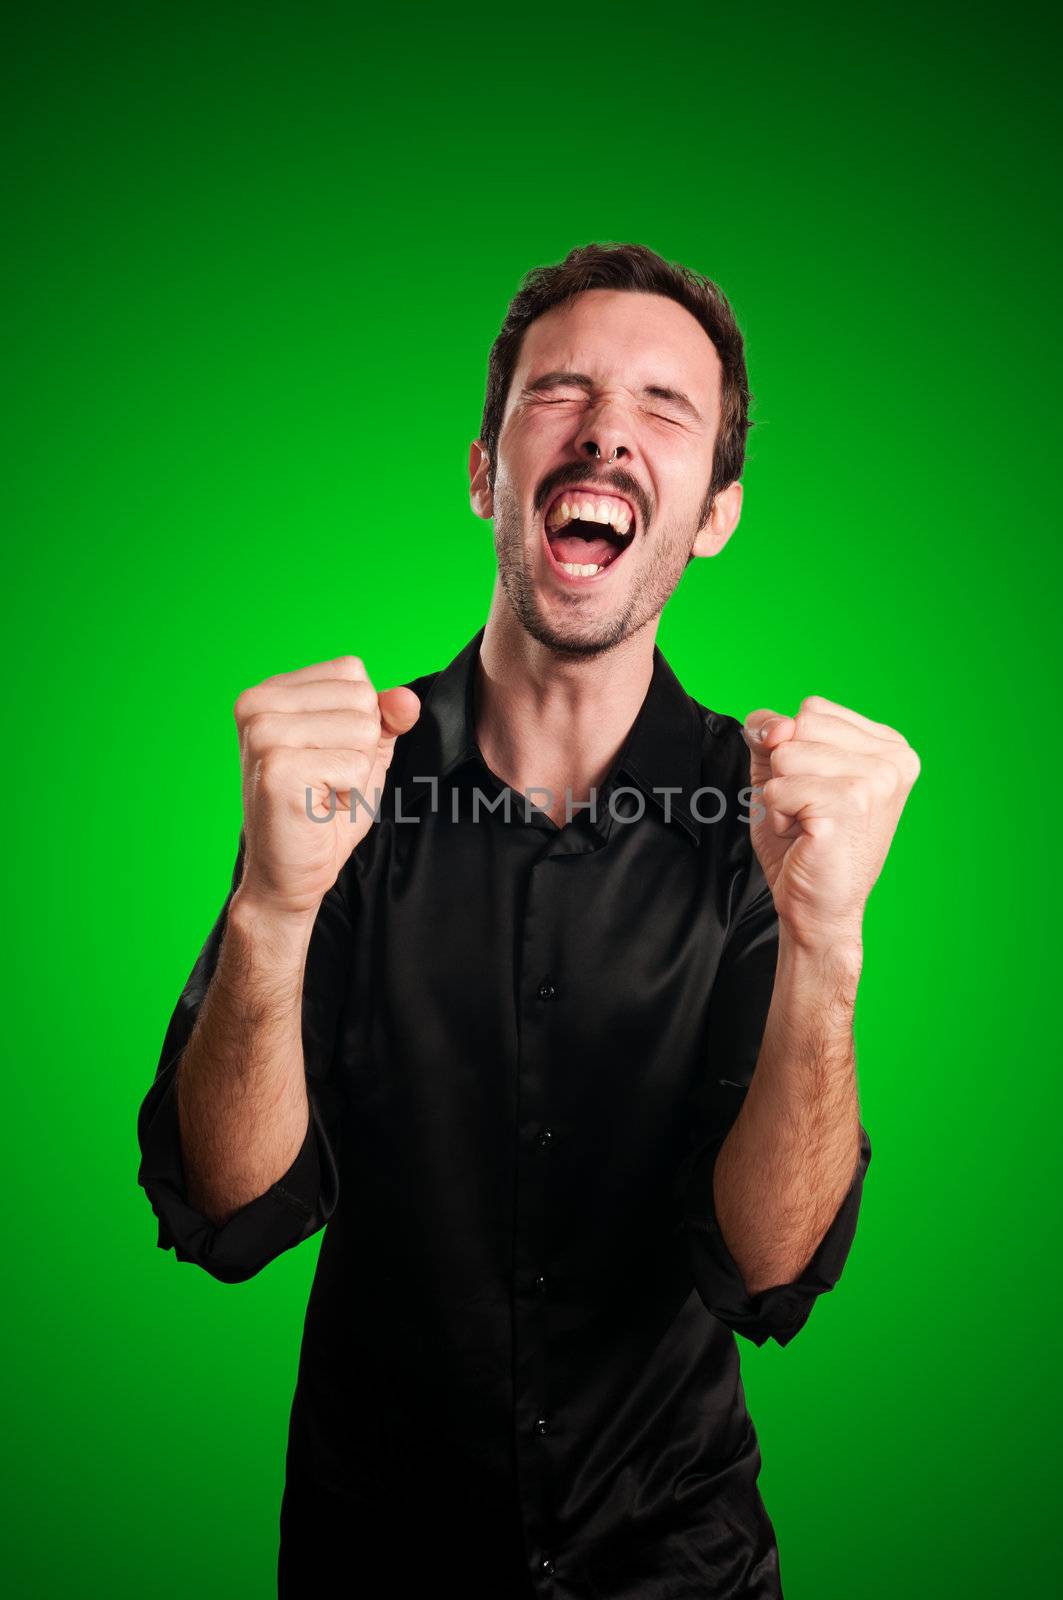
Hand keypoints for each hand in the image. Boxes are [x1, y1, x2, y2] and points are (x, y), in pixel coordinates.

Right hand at [231, 655, 419, 918]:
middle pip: (361, 699)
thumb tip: (406, 699)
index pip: (352, 672)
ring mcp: (263, 734)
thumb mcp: (361, 753)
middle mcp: (257, 703)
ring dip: (355, 773)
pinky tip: (319, 808)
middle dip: (359, 748)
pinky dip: (349, 794)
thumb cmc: (322, 812)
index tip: (327, 756)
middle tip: (325, 781)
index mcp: (269, 691)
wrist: (288, 874)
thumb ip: (385, 718)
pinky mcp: (278, 768)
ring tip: (322, 794)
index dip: (359, 720)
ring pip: (362, 731)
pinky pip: (356, 765)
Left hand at [741, 695, 919, 951]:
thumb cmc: (804, 841)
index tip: (816, 790)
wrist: (819, 908)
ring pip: (785, 756)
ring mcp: (875, 781)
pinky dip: (777, 816)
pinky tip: (804, 837)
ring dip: (780, 796)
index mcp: (889, 746)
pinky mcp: (848, 805)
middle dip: (786, 771)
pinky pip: (778, 788)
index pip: (812, 709)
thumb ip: (772, 732)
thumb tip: (777, 726)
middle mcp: (893, 759)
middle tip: (810, 811)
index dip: (792, 748)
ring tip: (807, 824)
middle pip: (798, 727)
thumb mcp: (782, 771)